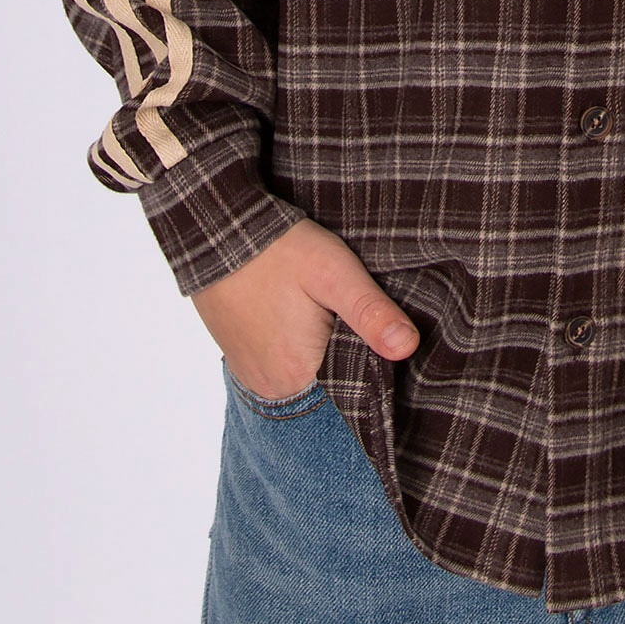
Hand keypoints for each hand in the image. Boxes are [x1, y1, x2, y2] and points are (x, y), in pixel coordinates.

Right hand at [190, 217, 417, 401]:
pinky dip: (296, 351)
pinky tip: (299, 320)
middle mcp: (275, 390)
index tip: (374, 327)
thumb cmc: (278, 250)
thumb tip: (408, 348)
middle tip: (344, 313)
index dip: (372, 359)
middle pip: (331, 384)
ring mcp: (255, 380)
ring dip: (320, 354)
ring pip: (308, 378)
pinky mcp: (243, 365)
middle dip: (347, 355)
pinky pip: (282, 369)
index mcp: (300, 376)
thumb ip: (370, 312)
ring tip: (319, 315)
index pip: (356, 387)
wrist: (216, 233)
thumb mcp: (334, 272)